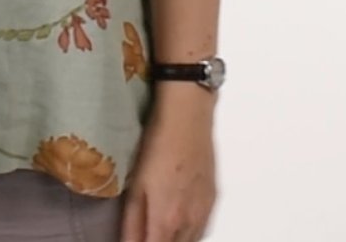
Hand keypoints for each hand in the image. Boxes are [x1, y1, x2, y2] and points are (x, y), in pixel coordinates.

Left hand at [120, 93, 215, 241]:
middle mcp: (191, 222)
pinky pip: (202, 229)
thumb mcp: (136, 185)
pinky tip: (178, 224)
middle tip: (144, 233)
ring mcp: (205, 211)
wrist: (189, 116)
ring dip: (174, 241)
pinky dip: (189, 235)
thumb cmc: (157, 146)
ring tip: (158, 232)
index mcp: (168, 220)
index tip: (132, 241)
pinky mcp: (213, 199)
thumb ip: (132, 222)